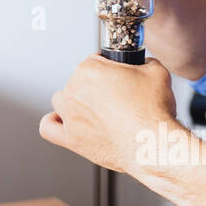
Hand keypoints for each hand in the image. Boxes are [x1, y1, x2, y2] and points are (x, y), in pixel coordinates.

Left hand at [39, 54, 177, 173]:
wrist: (152, 144)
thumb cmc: (152, 112)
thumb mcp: (157, 72)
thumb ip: (145, 61)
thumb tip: (142, 63)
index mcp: (89, 70)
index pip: (93, 61)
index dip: (108, 69)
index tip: (117, 77)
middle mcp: (75, 91)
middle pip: (77, 81)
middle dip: (95, 87)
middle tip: (114, 97)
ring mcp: (71, 116)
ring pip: (61, 101)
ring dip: (75, 102)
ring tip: (94, 109)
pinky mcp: (71, 139)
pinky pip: (48, 128)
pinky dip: (54, 123)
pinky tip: (65, 122)